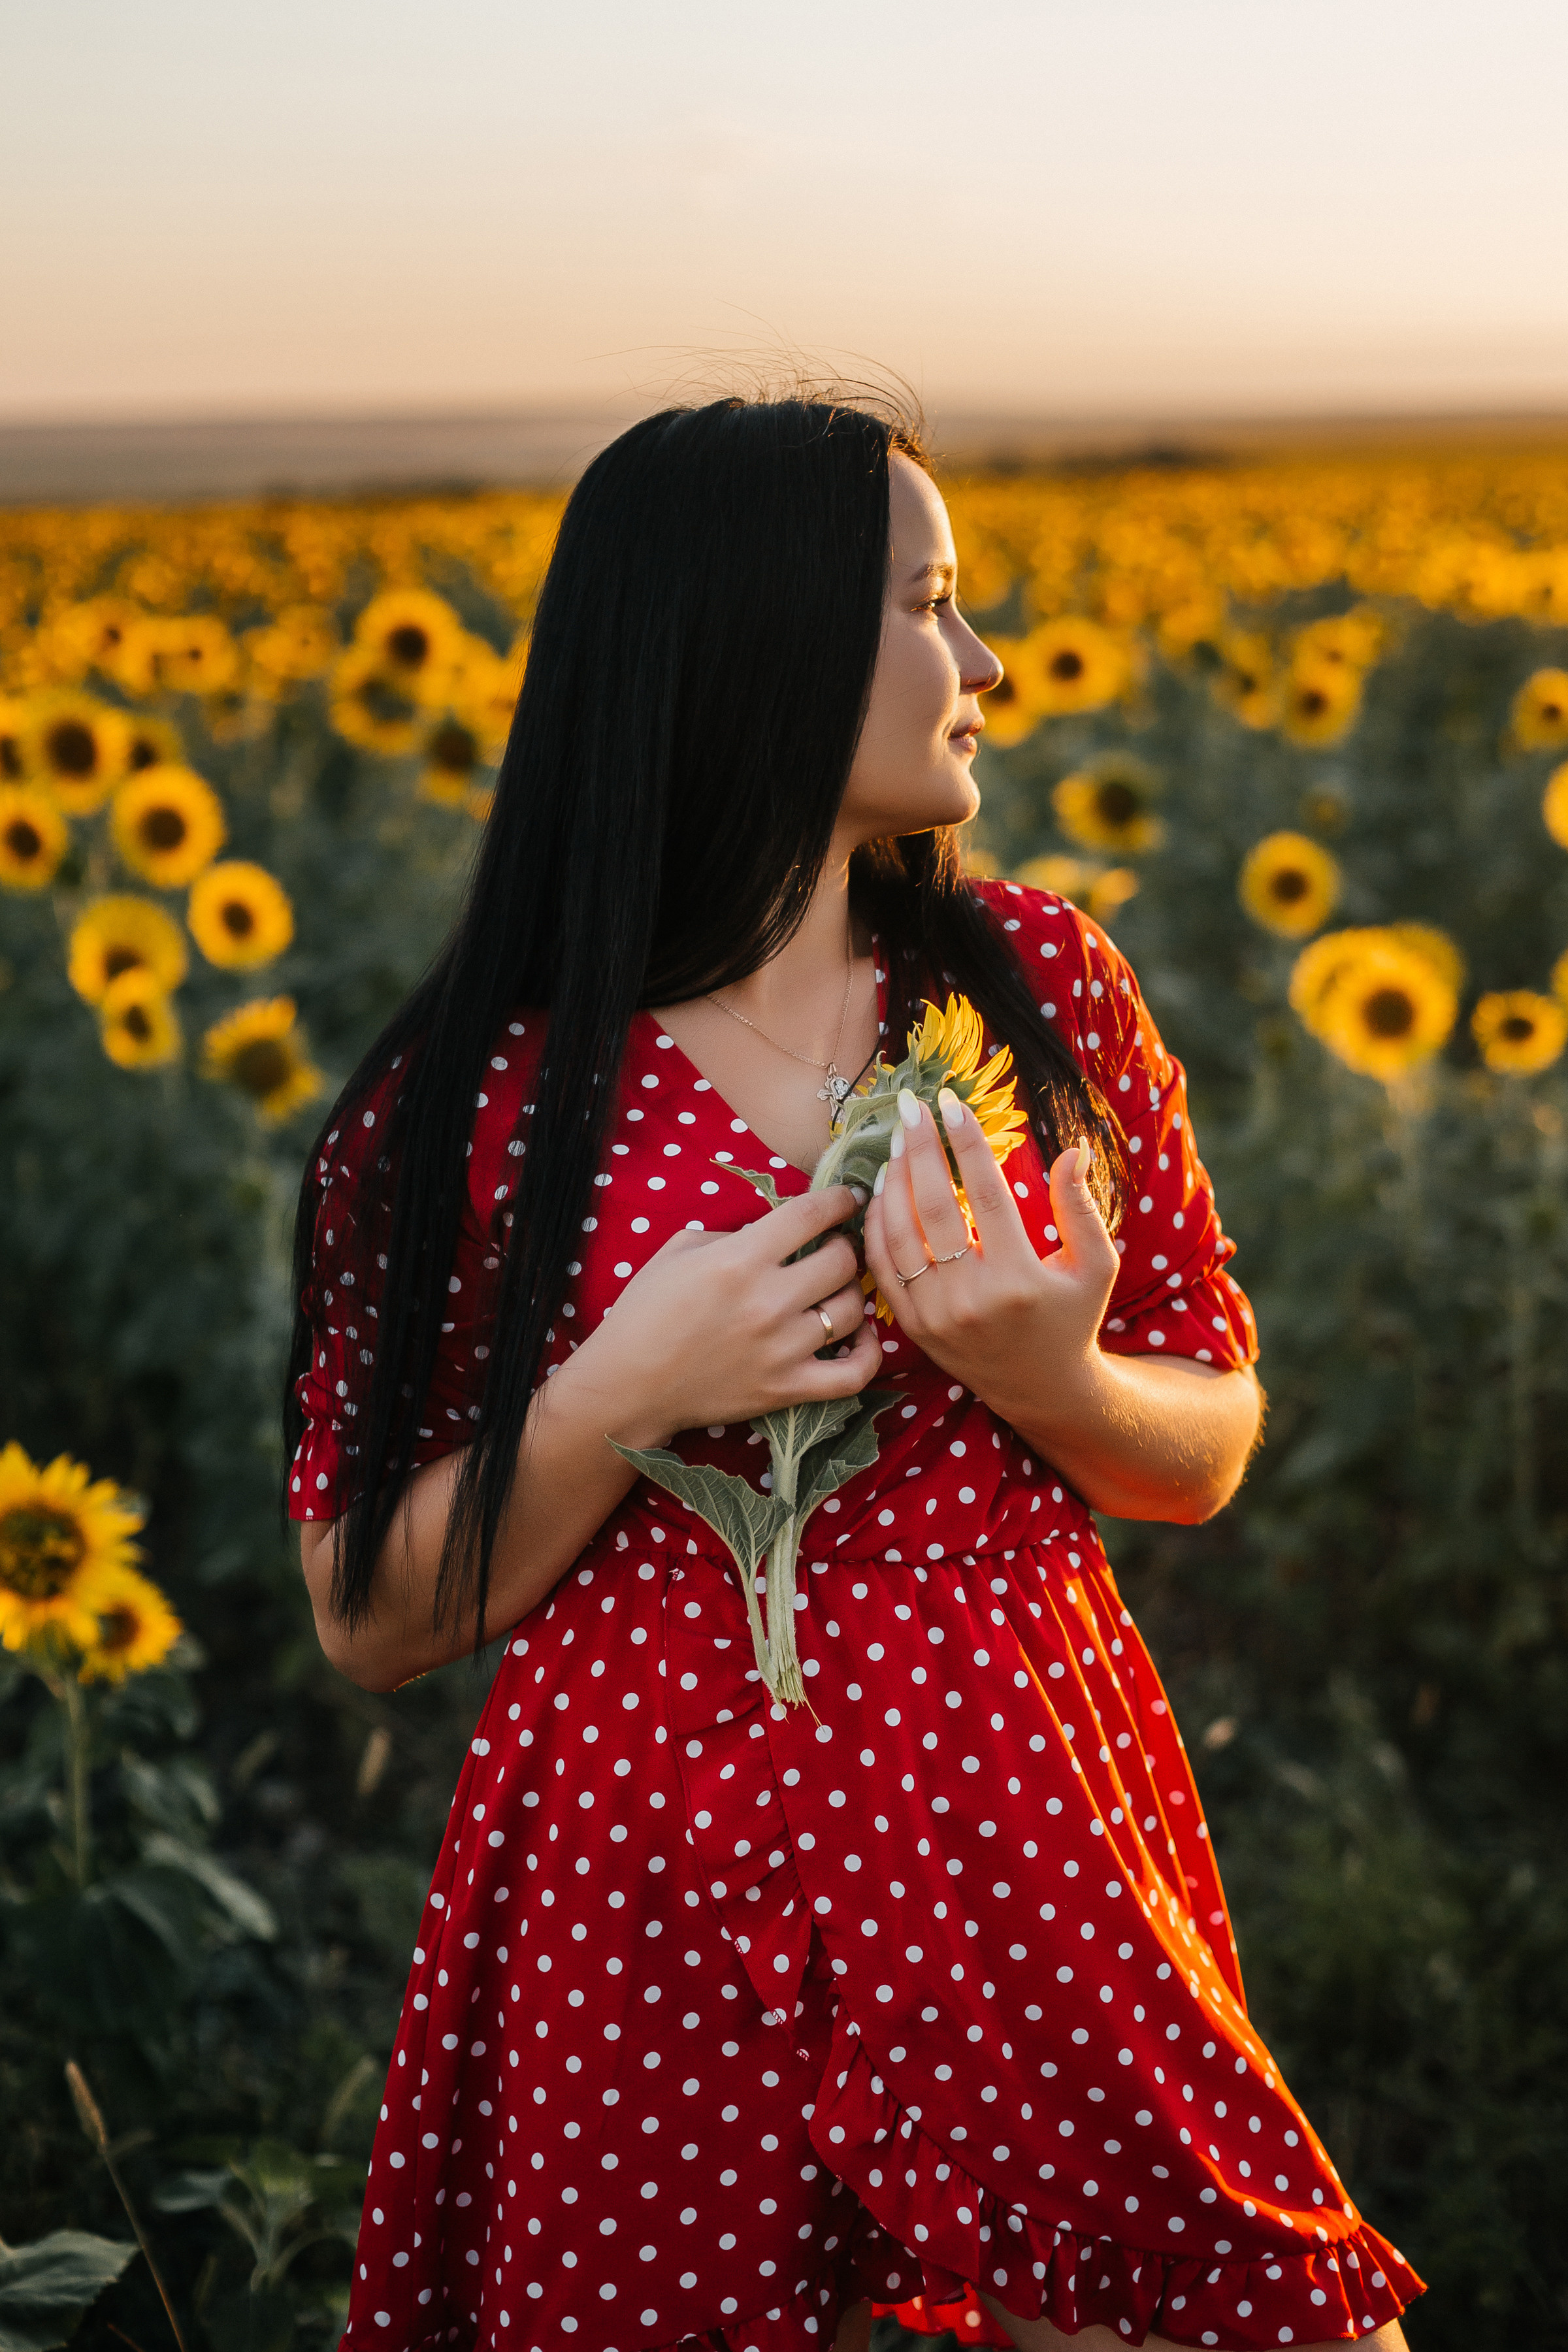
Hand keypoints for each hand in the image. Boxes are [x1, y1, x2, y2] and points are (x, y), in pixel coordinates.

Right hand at [566, 1182, 881, 1447]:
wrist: (627, 1385)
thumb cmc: (645, 1313)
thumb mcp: (678, 1251)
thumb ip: (732, 1234)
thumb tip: (777, 1234)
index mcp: (739, 1259)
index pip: (812, 1214)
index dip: (840, 1200)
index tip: (848, 1199)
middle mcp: (768, 1301)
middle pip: (842, 1260)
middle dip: (844, 1247)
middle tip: (835, 1250)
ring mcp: (782, 1349)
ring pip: (853, 1309)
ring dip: (852, 1293)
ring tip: (837, 1291)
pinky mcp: (787, 1389)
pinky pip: (854, 1372)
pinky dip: (868, 1352)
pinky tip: (861, 1336)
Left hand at [861, 1087, 1119, 1417]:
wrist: (1043, 1389)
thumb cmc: (1072, 1317)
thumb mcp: (1096, 1266)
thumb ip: (1082, 1208)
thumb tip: (1070, 1150)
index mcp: (1019, 1279)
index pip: (986, 1194)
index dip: (967, 1143)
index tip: (952, 1102)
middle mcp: (972, 1298)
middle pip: (934, 1207)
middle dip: (919, 1148)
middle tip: (911, 1105)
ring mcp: (936, 1316)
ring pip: (900, 1234)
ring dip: (892, 1180)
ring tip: (896, 1139)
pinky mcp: (914, 1327)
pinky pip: (883, 1267)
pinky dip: (877, 1225)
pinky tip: (882, 1188)